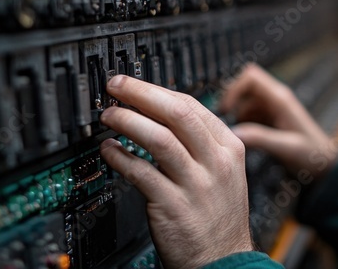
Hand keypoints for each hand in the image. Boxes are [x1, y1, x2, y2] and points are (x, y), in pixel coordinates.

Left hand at [99, 75, 253, 268]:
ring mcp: (196, 185)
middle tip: (115, 86)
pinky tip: (109, 151)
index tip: (134, 86)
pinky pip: (141, 173)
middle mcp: (215, 163)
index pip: (192, 105)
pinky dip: (121, 158)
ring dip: (128, 121)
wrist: (223, 260)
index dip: (158, 91)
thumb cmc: (218, 218)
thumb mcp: (224, 173)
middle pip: (177, 113)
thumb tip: (162, 116)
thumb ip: (201, 145)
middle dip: (141, 94)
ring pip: (158, 138)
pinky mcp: (173, 206)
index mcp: (229, 148)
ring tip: (108, 116)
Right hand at [219, 63, 337, 179]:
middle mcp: (275, 99)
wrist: (325, 165)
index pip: (250, 77)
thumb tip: (233, 133)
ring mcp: (271, 108)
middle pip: (244, 85)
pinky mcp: (269, 119)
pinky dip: (241, 123)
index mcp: (280, 99)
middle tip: (222, 122)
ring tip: (232, 136)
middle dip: (230, 101)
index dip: (234, 89)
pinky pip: (248, 113)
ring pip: (244, 101)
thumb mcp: (287, 147)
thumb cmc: (311, 154)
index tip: (225, 110)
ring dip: (235, 115)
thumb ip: (261, 139)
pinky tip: (242, 140)